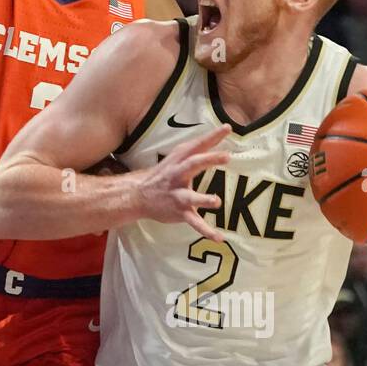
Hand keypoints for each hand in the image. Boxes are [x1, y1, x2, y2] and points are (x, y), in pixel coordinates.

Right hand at [135, 125, 229, 240]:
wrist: (139, 196)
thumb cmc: (164, 175)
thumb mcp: (177, 157)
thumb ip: (197, 148)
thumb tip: (221, 133)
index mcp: (179, 160)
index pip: (197, 145)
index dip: (212, 136)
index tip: (227, 128)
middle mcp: (178, 175)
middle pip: (193, 164)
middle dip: (209, 160)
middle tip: (226, 156)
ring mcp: (178, 195)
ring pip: (191, 197)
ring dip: (203, 199)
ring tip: (216, 201)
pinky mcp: (179, 212)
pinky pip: (194, 222)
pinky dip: (206, 231)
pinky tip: (220, 237)